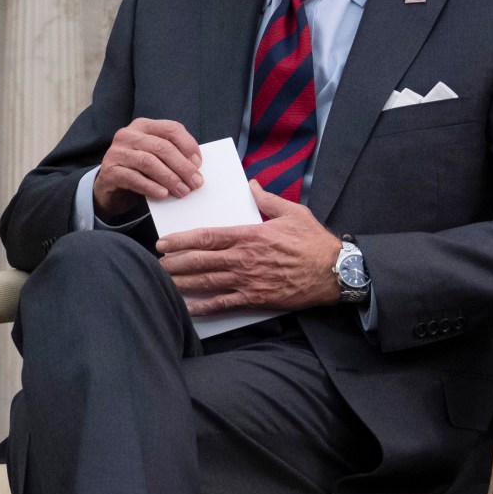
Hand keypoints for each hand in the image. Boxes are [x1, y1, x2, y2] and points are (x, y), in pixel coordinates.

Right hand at [91, 117, 203, 221]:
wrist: (110, 186)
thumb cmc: (139, 169)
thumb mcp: (156, 157)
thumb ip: (172, 156)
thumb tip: (194, 169)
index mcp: (144, 126)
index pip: (171, 129)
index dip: (188, 146)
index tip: (199, 164)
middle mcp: (128, 135)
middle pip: (161, 147)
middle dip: (182, 166)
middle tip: (195, 183)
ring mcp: (116, 152)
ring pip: (148, 162)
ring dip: (169, 178)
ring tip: (182, 191)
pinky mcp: (109, 171)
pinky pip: (133, 178)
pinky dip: (150, 186)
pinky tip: (162, 194)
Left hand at [155, 182, 345, 316]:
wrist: (335, 272)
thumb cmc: (314, 242)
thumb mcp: (293, 212)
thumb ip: (267, 200)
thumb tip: (252, 185)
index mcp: (250, 235)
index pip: (207, 237)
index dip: (181, 240)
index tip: (163, 242)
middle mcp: (244, 259)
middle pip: (200, 260)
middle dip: (175, 262)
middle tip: (157, 263)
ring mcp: (248, 281)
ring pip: (207, 282)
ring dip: (183, 283)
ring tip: (164, 282)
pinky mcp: (256, 299)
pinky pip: (224, 304)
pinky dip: (204, 307)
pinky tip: (188, 308)